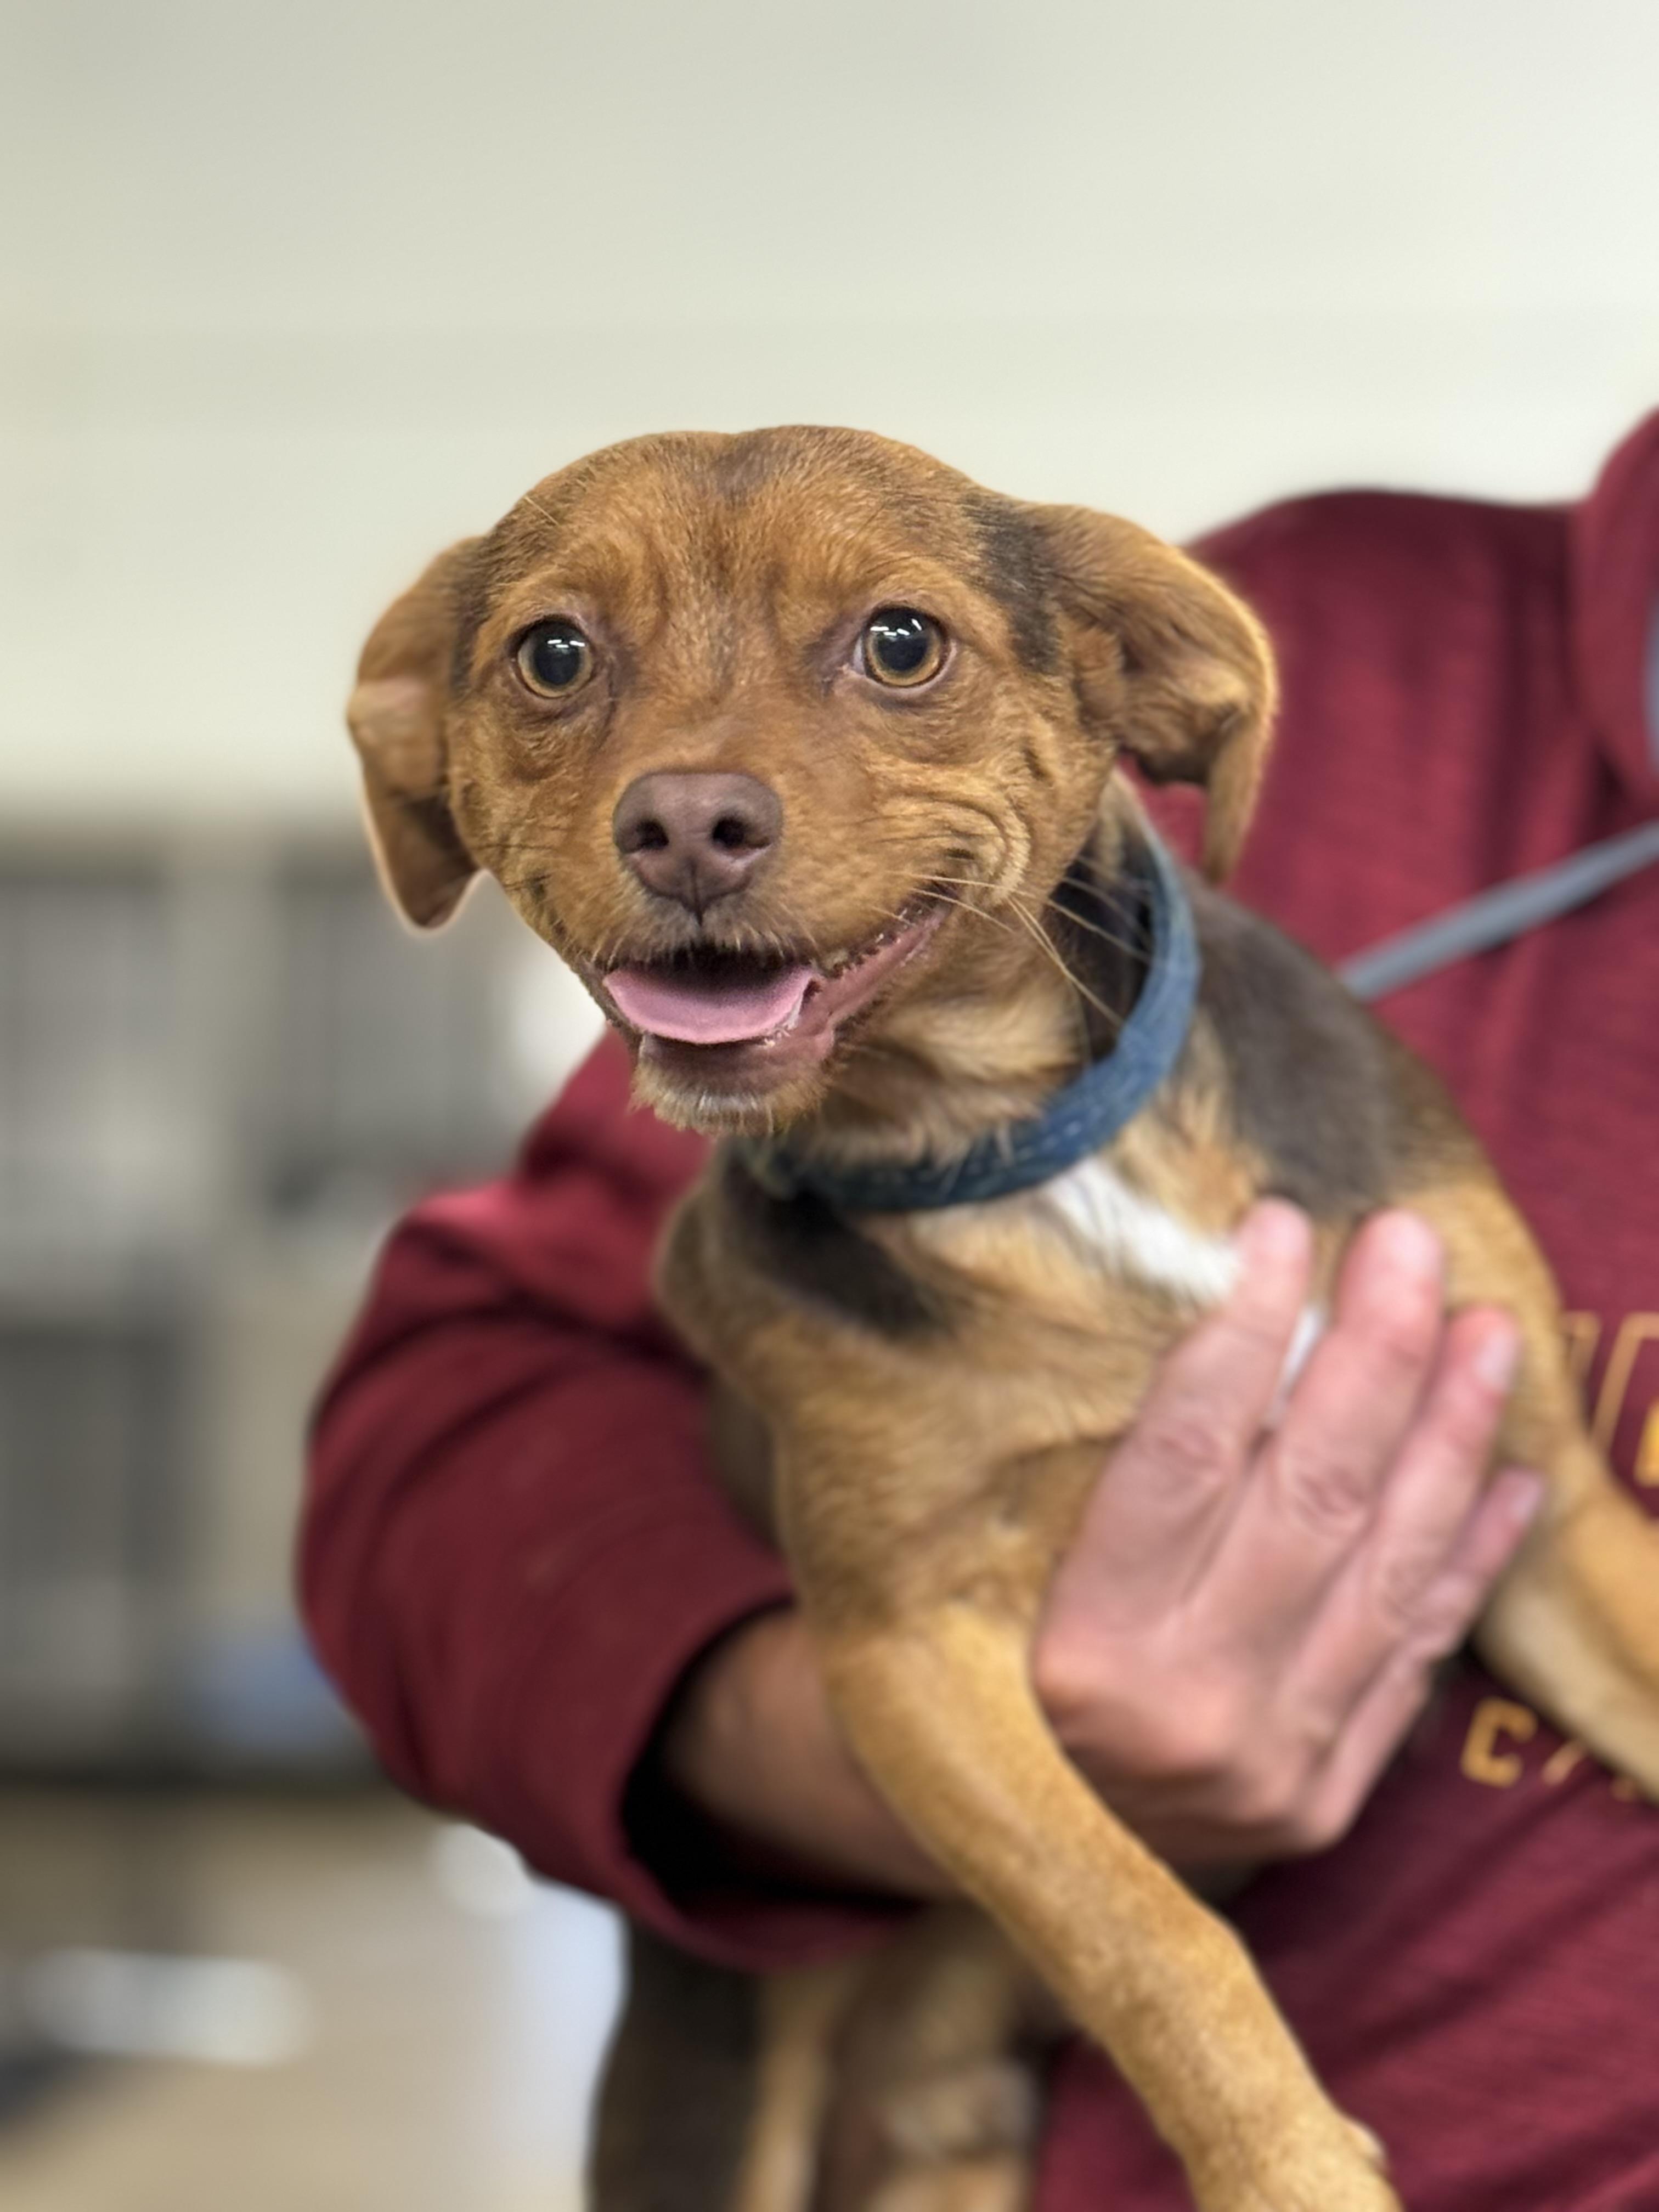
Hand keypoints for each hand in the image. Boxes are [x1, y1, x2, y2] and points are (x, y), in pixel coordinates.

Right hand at [1033, 1202, 1539, 1864]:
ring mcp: (1268, 1764)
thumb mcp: (973, 1564)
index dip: (1242, 1326)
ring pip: (1387, 1567)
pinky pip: (1414, 1658)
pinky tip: (1513, 1476)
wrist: (1000, 1848)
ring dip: (1450, 1437)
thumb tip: (1194, 1305)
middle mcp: (1185, 1706)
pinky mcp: (1319, 1803)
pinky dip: (1467, 1562)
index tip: (1277, 1224)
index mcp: (1080, 1643)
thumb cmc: (970, 1671)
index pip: (1187, 1450)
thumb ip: (1077, 1463)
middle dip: (1375, 1352)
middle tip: (1410, 1241)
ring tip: (1491, 1331)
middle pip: (1311, 1493)